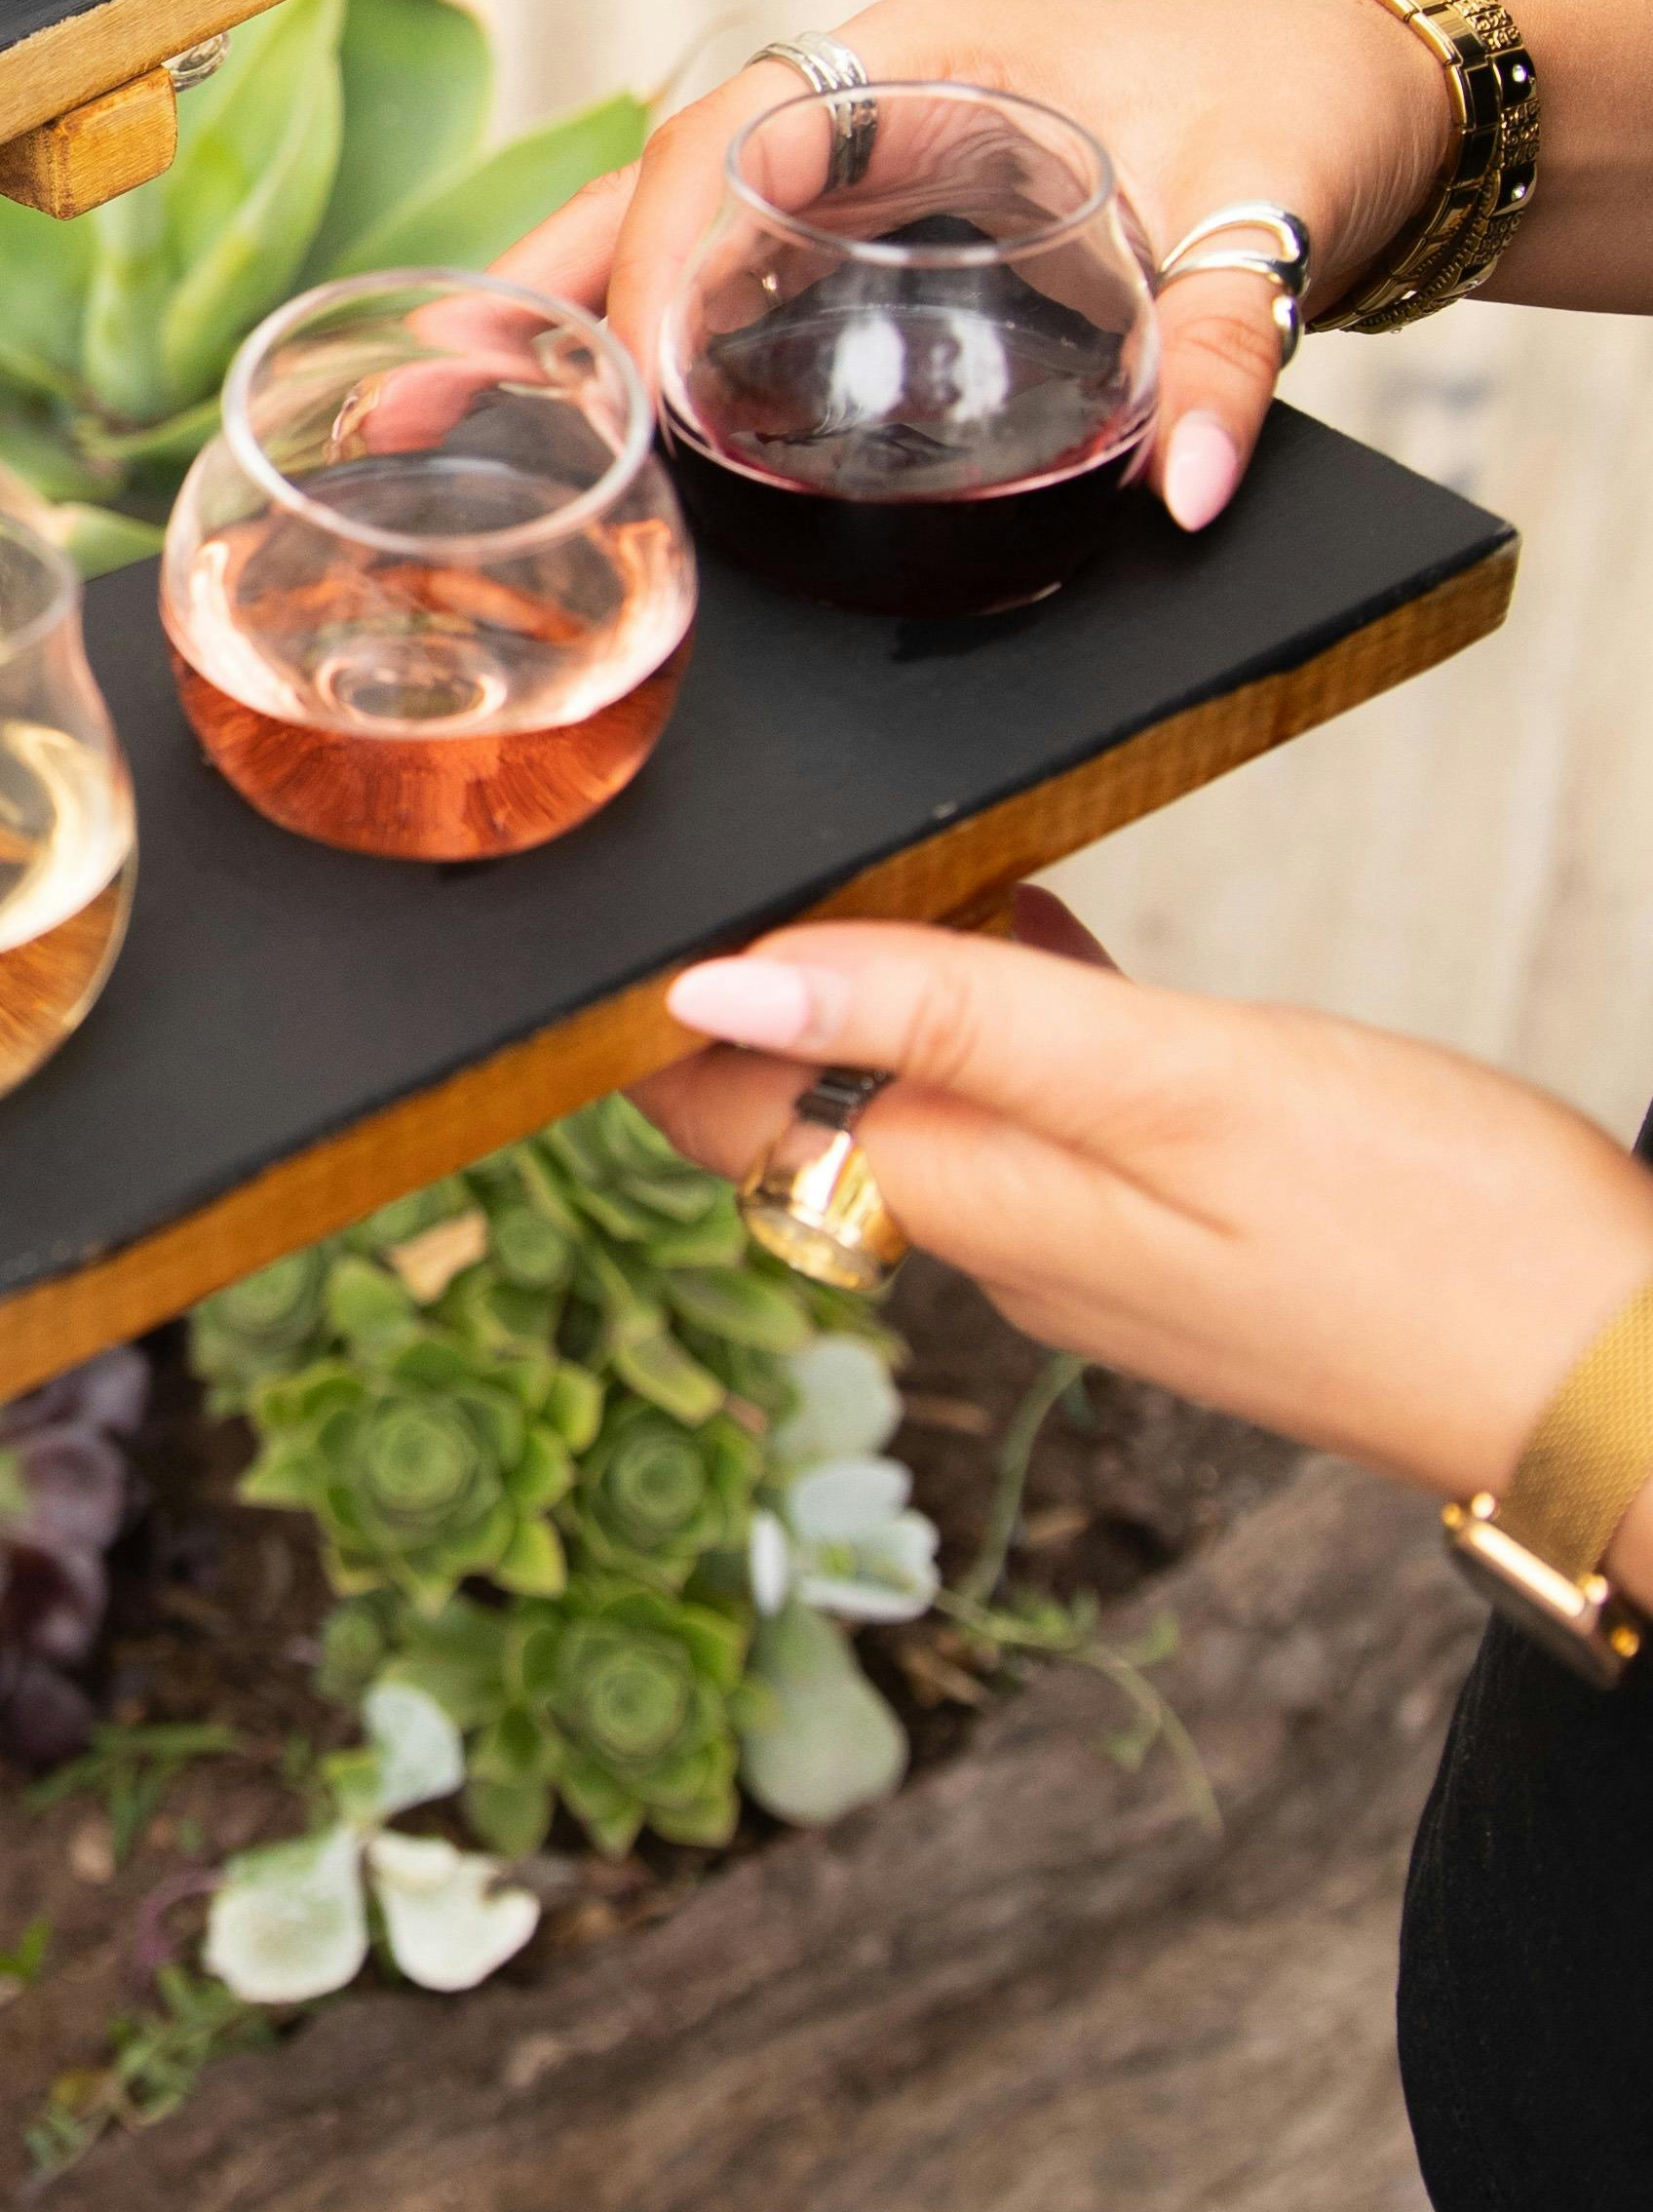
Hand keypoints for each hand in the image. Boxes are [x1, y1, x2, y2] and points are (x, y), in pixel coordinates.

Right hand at [504, 0, 1443, 536]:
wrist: (1373, 105)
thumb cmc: (1306, 127)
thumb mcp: (1265, 227)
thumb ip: (1226, 351)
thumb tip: (1192, 484)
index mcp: (922, 60)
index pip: (732, 143)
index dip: (656, 255)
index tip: (618, 372)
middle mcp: (866, 94)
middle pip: (650, 182)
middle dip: (525, 286)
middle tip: (413, 395)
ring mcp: (859, 151)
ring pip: (665, 221)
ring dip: (553, 310)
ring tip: (439, 407)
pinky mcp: (874, 213)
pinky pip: (721, 261)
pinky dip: (633, 327)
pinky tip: (580, 411)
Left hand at [636, 906, 1652, 1515]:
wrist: (1613, 1379)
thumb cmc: (1429, 1229)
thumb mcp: (1172, 1078)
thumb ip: (948, 1016)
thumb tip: (713, 986)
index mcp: (971, 1201)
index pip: (725, 1110)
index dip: (663, 998)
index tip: (653, 876)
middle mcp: (1002, 1246)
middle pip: (804, 1105)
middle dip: (772, 974)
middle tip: (793, 832)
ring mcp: (1089, 1253)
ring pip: (921, 1103)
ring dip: (894, 986)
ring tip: (918, 853)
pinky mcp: (1174, 1242)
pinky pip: (1033, 1120)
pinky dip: (1010, 1020)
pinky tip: (1051, 936)